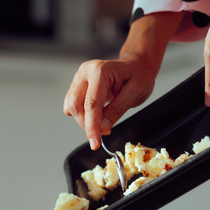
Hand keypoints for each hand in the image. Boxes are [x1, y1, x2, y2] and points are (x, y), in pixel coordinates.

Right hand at [64, 12, 183, 149]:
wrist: (136, 65)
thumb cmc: (138, 76)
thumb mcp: (135, 94)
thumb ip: (116, 111)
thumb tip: (102, 128)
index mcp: (100, 71)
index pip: (91, 104)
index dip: (92, 126)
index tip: (94, 143)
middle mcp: (85, 72)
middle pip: (75, 105)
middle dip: (87, 124)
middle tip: (104, 131)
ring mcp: (79, 78)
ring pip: (71, 107)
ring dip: (84, 119)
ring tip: (104, 117)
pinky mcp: (77, 85)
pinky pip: (72, 105)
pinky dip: (83, 114)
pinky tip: (97, 112)